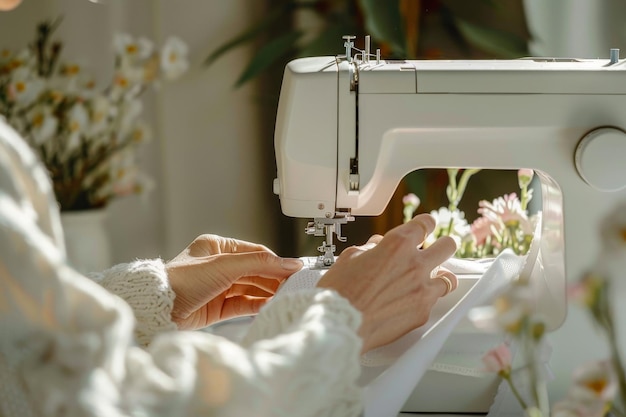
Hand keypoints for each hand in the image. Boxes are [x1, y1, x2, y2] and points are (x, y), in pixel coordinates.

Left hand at [166, 234, 302, 329]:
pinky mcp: (218, 307)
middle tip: (294, 284)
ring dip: (268, 292)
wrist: (158, 309)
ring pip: (251, 288)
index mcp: (218, 246)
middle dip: (274, 278)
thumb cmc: (182, 280)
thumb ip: (259, 263)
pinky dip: (258, 304)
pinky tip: (271, 304)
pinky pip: (244, 304)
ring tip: (286, 295)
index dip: (276, 261)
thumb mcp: (224, 265)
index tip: (294, 268)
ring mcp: (219, 287)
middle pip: (255, 271)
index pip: (255, 252)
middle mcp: (219, 265)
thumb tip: (289, 262)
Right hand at [317, 214, 457, 352]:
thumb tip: (378, 246)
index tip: (425, 228)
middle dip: (442, 246)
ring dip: (440, 277)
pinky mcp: (421, 313)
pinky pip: (433, 302)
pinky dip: (425, 300)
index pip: (425, 224)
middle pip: (447, 246)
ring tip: (431, 280)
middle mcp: (415, 265)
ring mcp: (421, 290)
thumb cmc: (339, 291)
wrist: (339, 323)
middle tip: (437, 251)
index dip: (426, 224)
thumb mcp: (350, 257)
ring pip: (449, 278)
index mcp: (397, 245)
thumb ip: (371, 248)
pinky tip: (413, 301)